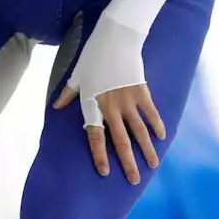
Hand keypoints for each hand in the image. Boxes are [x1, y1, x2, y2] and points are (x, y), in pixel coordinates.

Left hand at [52, 15, 166, 184]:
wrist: (116, 38)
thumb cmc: (94, 56)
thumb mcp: (77, 75)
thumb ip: (68, 94)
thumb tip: (56, 107)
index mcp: (94, 104)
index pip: (95, 135)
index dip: (99, 154)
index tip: (104, 171)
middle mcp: (111, 107)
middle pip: (120, 140)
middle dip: (128, 163)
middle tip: (133, 180)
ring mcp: (129, 100)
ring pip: (139, 131)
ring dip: (146, 150)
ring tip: (153, 166)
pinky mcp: (142, 92)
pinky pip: (151, 113)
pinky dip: (157, 125)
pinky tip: (161, 137)